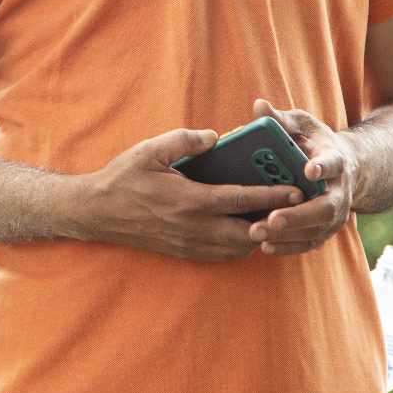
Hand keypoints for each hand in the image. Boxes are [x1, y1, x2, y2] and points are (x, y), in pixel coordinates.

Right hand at [76, 126, 303, 262]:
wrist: (98, 213)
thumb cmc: (124, 178)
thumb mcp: (150, 150)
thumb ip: (184, 140)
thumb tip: (215, 136)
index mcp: (190, 200)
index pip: (241, 200)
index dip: (272, 196)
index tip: (295, 190)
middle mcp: (194, 227)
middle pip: (248, 233)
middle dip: (274, 221)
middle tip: (292, 208)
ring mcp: (189, 244)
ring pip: (237, 249)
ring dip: (258, 236)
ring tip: (273, 218)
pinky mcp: (184, 252)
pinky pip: (221, 256)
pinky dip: (239, 246)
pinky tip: (244, 231)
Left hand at [246, 98, 357, 255]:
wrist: (345, 169)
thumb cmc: (315, 143)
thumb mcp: (303, 124)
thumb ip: (282, 119)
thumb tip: (258, 106)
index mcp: (335, 160)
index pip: (333, 163)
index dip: (322, 167)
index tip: (309, 169)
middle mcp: (339, 191)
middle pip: (325, 207)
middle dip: (298, 214)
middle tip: (272, 217)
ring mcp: (334, 215)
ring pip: (316, 229)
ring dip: (288, 234)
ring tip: (258, 232)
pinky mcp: (324, 230)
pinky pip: (309, 243)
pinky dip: (288, 247)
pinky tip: (265, 246)